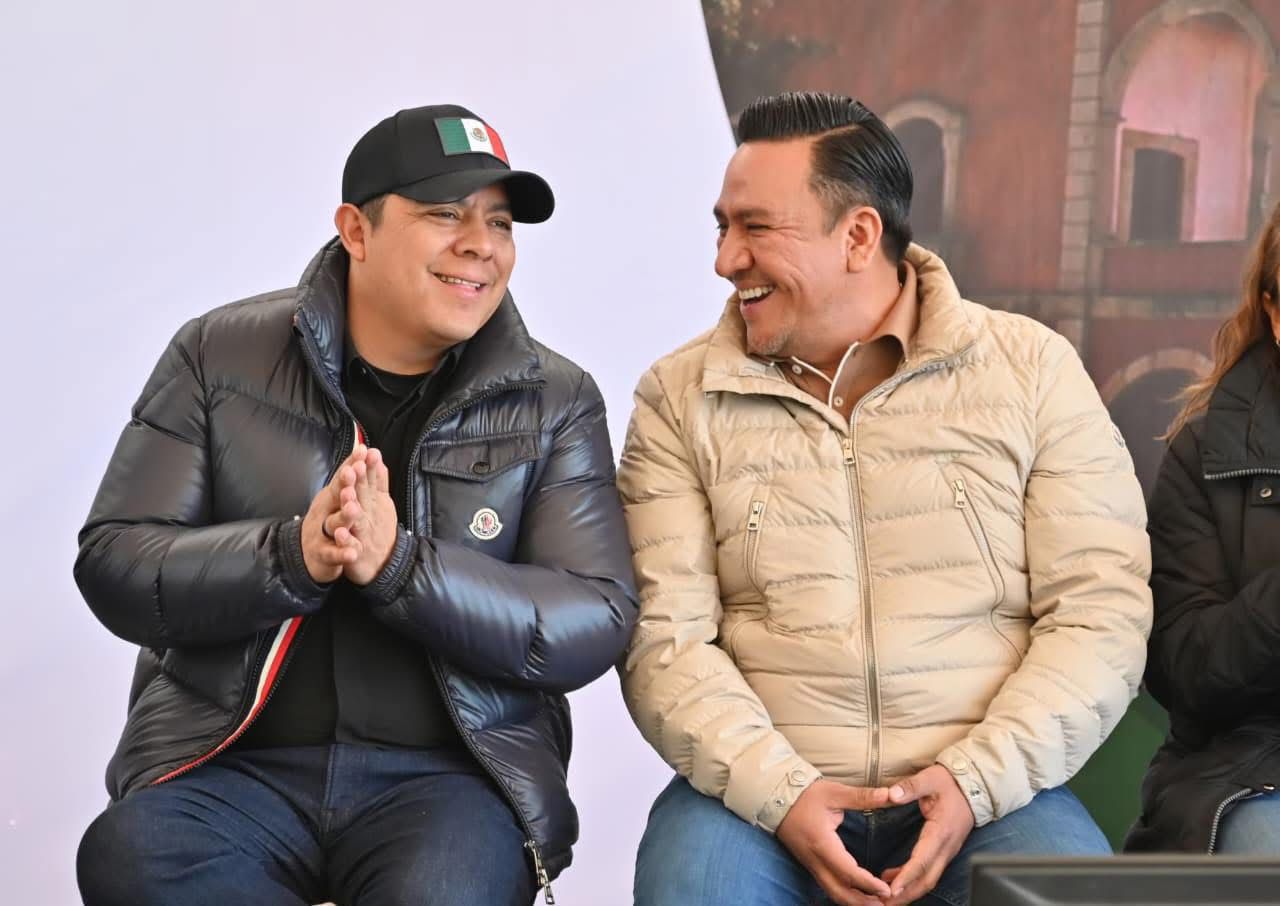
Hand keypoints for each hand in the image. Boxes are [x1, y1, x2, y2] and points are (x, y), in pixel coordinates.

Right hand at [302, 446, 368, 582]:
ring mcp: (322, 532)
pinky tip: (352, 552)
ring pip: (334, 524)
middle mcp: (324, 512)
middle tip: (354, 472)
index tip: (363, 451)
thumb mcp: (336, 496)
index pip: (343, 478)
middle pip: (336, 496)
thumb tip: (362, 447)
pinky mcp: (323, 554)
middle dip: (346, 484)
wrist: (309, 555)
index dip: (352, 464)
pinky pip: (333, 554)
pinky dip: (342, 553)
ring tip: (353, 509)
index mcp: (331, 497)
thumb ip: (350, 474)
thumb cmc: (327, 520)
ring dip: (344, 516)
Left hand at [340, 446, 399, 585]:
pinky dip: (346, 542)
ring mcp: (364, 534)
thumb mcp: (383, 503)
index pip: (372, 481)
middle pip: (364, 497)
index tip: (366, 450)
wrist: (387, 564)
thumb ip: (380, 481)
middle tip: (355, 467)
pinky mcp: (357, 553)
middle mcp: (370, 515)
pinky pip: (350, 547)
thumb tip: (377, 457)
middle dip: (360, 482)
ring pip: (358, 521)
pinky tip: (340, 535)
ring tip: (347, 497)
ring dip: (352, 509)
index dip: (369, 466)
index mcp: (375, 502)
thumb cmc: (380, 529)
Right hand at [775, 779, 891, 904]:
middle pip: (840, 893)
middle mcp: (816, 861)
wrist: (775, 798)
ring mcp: (811, 865)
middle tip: (887, 901)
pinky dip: (846, 894)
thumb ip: (862, 797)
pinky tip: (860, 892)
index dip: (869, 884)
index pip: (848, 872)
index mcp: (823, 844)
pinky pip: (829, 887)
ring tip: (877, 901)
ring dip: (855, 901)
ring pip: (833, 893)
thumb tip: (890, 795)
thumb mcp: (834, 792)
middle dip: (863, 902)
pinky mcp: (810, 865)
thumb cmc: (805, 795)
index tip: (887, 889)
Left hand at [879, 764, 975, 904]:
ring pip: (928, 880)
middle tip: (883, 903)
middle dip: (906, 895)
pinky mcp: (943, 852)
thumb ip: (910, 787)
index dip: (906, 876)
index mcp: (941, 832)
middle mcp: (945, 847)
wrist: (973, 786)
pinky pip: (928, 872)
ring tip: (884, 898)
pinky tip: (892, 880)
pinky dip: (911, 881)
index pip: (922, 860)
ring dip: (908, 891)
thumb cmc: (950, 782)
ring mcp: (946, 852)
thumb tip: (892, 795)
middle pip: (926, 880)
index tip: (892, 890)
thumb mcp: (930, 778)